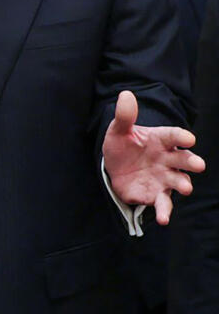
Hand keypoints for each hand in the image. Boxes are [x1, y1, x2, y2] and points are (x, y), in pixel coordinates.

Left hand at [103, 90, 205, 223]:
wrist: (114, 168)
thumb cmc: (122, 146)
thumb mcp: (118, 131)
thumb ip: (124, 116)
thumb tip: (125, 94)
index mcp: (161, 140)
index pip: (174, 136)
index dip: (182, 137)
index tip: (189, 138)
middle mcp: (168, 159)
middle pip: (184, 160)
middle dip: (192, 162)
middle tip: (198, 165)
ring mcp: (165, 178)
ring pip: (180, 181)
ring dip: (183, 185)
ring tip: (185, 188)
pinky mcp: (157, 194)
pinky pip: (164, 204)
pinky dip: (165, 211)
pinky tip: (163, 219)